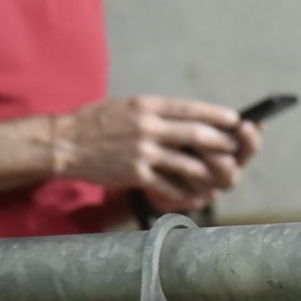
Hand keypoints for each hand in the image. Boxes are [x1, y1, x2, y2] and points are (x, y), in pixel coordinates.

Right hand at [52, 96, 254, 213]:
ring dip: (209, 169)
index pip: (192, 108)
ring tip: (222, 172)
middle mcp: (148, 127)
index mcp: (149, 106)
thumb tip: (191, 117)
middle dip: (222, 142)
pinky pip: (167, 185)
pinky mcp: (134, 174)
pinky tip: (195, 194)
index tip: (235, 119)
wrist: (64, 144)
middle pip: (197, 134)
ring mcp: (142, 152)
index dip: (217, 115)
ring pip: (187, 162)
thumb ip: (158, 112)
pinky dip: (184, 191)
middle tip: (236, 146)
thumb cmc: (98, 122)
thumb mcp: (130, 105)